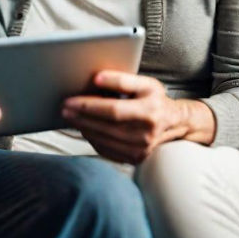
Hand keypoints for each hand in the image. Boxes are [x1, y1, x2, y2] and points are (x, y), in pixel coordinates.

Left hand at [62, 71, 213, 163]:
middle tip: (64, 108)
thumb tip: (96, 78)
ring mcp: (140, 150)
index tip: (70, 100)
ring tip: (70, 116)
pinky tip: (84, 127)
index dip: (89, 106)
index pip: (113, 110)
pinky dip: (92, 139)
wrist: (174, 124)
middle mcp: (146, 134)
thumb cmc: (155, 99)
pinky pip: (106, 150)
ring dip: (83, 128)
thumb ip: (121, 79)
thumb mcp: (145, 83)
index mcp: (150, 112)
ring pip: (104, 140)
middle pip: (105, 126)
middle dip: (81, 117)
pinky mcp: (134, 159)